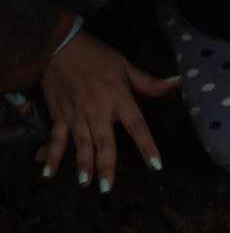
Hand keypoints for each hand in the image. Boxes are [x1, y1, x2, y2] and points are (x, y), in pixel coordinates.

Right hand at [38, 31, 179, 191]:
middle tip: (107, 188)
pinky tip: (48, 173)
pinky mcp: (59, 115)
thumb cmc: (95, 56)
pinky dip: (51, 155)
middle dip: (106, 166)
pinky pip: (56, 138)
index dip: (147, 145)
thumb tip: (178, 84)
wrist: (58, 44)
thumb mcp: (125, 66)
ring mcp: (76, 114)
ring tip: (86, 183)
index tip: (156, 165)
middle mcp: (97, 110)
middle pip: (104, 142)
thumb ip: (150, 83)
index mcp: (118, 98)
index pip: (137, 126)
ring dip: (83, 164)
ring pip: (81, 144)